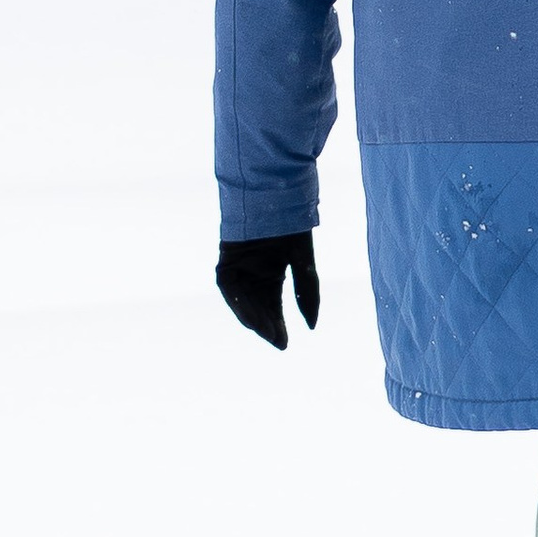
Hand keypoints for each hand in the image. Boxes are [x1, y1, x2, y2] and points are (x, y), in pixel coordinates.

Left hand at [217, 231, 320, 347]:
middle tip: (278, 342)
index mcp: (272, 273)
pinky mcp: (226, 260)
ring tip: (268, 333)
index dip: (277, 325)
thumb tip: (311, 327)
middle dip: (267, 326)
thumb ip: (307, 291)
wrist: (274, 193)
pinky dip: (239, 304)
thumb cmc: (291, 223)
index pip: (272, 306)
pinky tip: (250, 317)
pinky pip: (230, 289)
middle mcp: (254, 273)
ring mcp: (239, 267)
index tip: (284, 343)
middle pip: (257, 308)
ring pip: (244, 302)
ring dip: (254, 318)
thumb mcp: (303, 261)